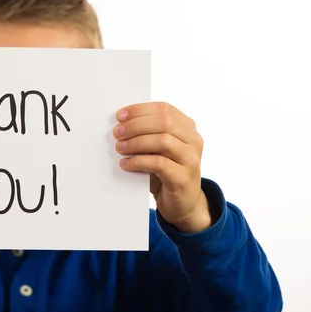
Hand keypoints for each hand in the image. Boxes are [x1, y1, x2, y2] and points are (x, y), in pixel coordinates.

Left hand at [113, 102, 212, 232]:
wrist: (182, 203)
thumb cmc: (165, 172)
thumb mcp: (158, 149)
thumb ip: (147, 134)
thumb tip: (121, 124)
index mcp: (187, 128)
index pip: (164, 109)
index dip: (140, 110)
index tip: (119, 116)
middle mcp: (193, 140)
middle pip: (164, 122)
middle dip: (136, 125)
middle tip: (117, 133)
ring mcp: (191, 159)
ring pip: (163, 141)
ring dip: (136, 142)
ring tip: (120, 148)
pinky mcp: (184, 178)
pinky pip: (159, 164)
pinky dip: (138, 161)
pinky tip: (126, 163)